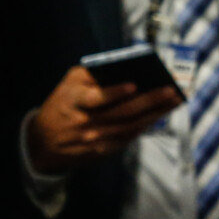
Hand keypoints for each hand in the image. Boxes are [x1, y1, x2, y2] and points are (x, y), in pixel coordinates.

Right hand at [27, 66, 181, 173]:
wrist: (44, 143)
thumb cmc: (61, 105)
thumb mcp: (68, 84)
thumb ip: (91, 74)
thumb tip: (123, 68)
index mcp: (75, 102)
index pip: (96, 98)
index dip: (115, 93)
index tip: (135, 85)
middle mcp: (87, 123)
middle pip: (123, 113)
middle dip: (150, 101)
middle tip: (171, 90)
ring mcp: (97, 140)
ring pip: (132, 126)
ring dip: (156, 113)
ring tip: (174, 100)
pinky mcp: (105, 150)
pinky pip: (130, 136)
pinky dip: (147, 124)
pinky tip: (161, 114)